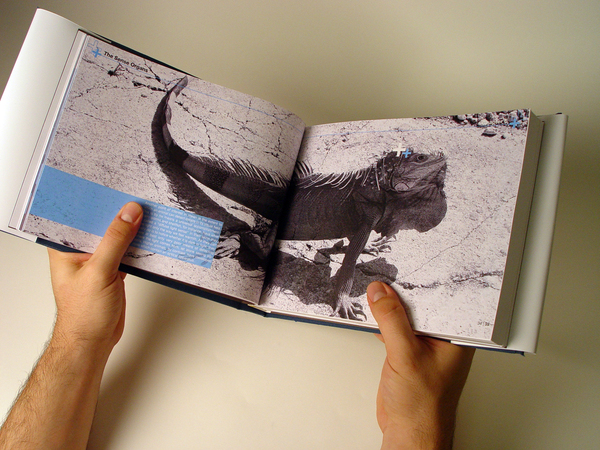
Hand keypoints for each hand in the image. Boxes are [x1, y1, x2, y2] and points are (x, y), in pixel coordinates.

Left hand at [48, 201, 142, 351]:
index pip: (78, 216)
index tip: (113, 187)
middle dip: (116, 212)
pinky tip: (148, 235)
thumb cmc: (83, 315)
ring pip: (116, 236)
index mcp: (64, 248)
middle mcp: (79, 252)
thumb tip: (129, 213)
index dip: (94, 201)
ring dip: (130, 228)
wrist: (93, 342)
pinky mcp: (113, 270)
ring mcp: (98, 261)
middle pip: (99, 224)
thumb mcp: (99, 272)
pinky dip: (138, 245)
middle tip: (134, 196)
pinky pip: (127, 250)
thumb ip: (115, 241)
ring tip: (145, 211)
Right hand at [367, 281, 474, 449]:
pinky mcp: (407, 353)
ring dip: (390, 307)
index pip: (439, 300)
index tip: (402, 269)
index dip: (422, 283)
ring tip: (376, 290)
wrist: (410, 432)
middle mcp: (441, 339)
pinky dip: (383, 322)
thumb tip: (381, 294)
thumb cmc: (424, 406)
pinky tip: (373, 314)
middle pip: (421, 305)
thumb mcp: (406, 355)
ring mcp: (423, 346)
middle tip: (385, 276)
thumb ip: (392, 321)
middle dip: (403, 292)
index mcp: (454, 337)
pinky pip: (395, 329)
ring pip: (405, 317)